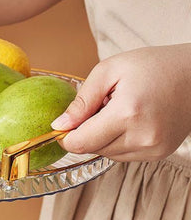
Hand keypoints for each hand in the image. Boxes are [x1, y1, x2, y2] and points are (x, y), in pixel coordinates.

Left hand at [51, 44, 190, 161]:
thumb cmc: (153, 65)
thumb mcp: (109, 70)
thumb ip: (81, 101)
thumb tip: (59, 126)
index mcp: (127, 114)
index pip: (81, 143)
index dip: (65, 136)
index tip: (62, 124)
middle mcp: (143, 137)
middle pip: (92, 149)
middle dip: (86, 131)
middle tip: (100, 106)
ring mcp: (154, 149)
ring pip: (106, 154)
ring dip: (102, 137)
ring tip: (117, 110)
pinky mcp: (160, 153)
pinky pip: (123, 154)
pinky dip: (117, 140)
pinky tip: (128, 120)